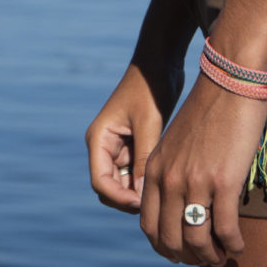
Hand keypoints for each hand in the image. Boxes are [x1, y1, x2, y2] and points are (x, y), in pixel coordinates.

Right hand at [86, 60, 182, 213]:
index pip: (100, 182)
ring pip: (124, 184)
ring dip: (139, 193)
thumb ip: (143, 159)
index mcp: (99, 139)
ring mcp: (119, 147)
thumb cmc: (151, 88)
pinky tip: (166, 185)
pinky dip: (147, 182)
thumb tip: (142, 197)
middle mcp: (105, 146)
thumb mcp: (148, 123)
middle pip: (110, 188)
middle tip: (156, 204)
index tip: (143, 203)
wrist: (161, 63)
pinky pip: (136, 173)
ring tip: (164, 197)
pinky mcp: (134, 146)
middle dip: (128, 199)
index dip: (118, 198)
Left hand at [139, 73, 266, 266]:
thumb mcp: (174, 145)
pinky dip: (232, 245)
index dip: (164, 247)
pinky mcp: (223, 181)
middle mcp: (169, 179)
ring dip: (211, 257)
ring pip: (197, 239)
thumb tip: (179, 208)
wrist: (227, 82)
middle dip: (188, 258)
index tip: (180, 253)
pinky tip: (239, 246)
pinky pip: (225, 228)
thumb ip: (169, 173)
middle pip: (170, 239)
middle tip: (205, 260)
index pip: (149, 226)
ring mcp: (195, 181)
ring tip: (223, 257)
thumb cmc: (205, 113)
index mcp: (153, 170)